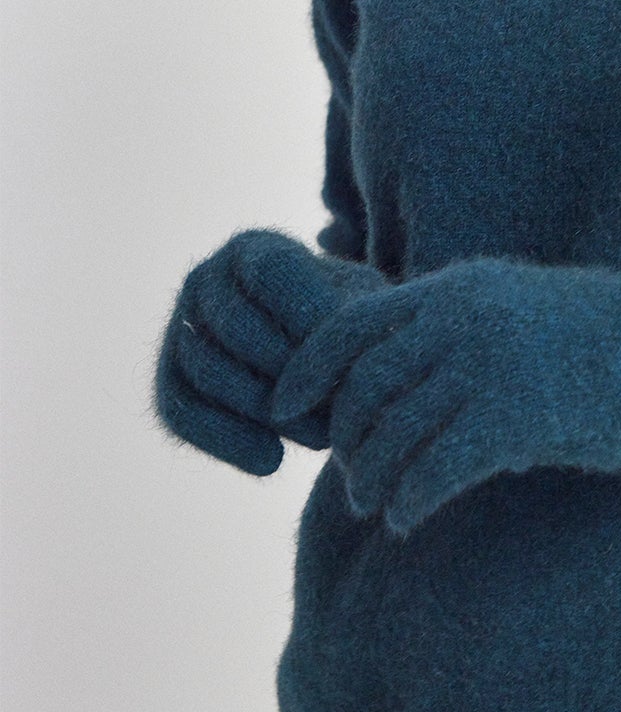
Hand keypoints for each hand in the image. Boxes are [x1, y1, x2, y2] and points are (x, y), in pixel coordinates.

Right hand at [153, 228, 384, 473]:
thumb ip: (351, 320)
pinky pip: (180, 412)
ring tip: (320, 438)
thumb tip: (331, 358)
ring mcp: (180, 327)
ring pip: (208, 371)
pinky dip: (225, 440)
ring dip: (265, 412)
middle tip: (339, 411)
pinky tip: (272, 462)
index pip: (272, 272)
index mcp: (255, 248)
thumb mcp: (361, 307)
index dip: (307, 315)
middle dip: (291, 376)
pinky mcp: (169, 379)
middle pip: (237, 328)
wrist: (318, 357)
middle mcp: (206, 279)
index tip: (345, 358)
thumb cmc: (348, 323)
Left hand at [269, 255, 620, 537]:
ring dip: (373, 479)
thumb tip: (403, 388)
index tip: (284, 410)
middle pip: (361, 387)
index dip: (304, 372)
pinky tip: (411, 518)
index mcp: (457, 286)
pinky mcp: (515, 414)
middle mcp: (460, 317)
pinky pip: (433, 468)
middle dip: (347, 440)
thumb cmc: (608, 340)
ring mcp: (486, 363)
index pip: (346, 325)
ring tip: (379, 505)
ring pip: (390, 432)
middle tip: (354, 479)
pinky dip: (411, 499)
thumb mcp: (518, 313)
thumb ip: (457, 336)